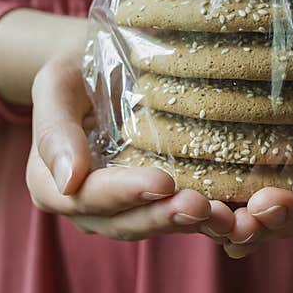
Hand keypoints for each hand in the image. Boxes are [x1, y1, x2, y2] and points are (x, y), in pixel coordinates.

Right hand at [26, 51, 234, 239]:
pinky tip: (240, 217)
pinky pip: (182, 219)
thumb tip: (68, 182)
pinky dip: (210, 221)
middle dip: (165, 217)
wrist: (104, 66)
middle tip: (202, 206)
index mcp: (51, 185)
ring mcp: (125, 210)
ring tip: (228, 218)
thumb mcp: (56, 85)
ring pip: (158, 226)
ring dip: (194, 226)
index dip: (125, 193)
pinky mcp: (158, 204)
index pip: (88, 197)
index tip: (162, 181)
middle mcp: (88, 208)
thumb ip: (54, 130)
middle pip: (126, 223)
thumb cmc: (76, 68)